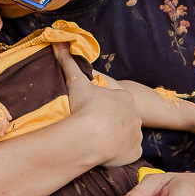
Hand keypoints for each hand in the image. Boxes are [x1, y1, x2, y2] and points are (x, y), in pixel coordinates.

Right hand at [53, 44, 142, 166]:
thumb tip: (58, 42)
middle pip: (122, 118)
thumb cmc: (84, 108)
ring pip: (126, 135)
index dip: (102, 106)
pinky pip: (127, 152)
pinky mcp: (134, 152)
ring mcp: (136, 135)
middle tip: (92, 127)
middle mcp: (135, 115)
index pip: (115, 100)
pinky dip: (119, 153)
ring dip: (115, 138)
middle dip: (109, 122)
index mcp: (125, 98)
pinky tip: (105, 152)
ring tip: (97, 141)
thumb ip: (69, 63)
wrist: (89, 137)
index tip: (90, 111)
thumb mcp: (76, 82)